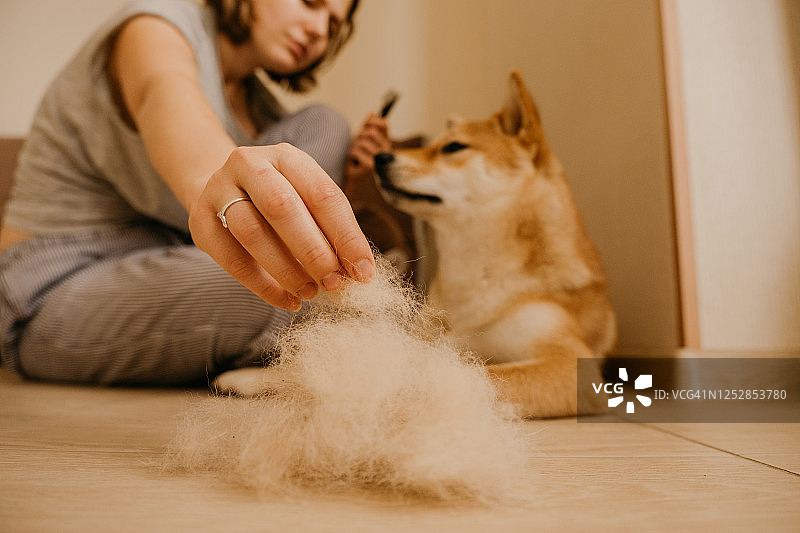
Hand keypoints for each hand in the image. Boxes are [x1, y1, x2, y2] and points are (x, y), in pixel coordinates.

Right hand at [189, 143, 375, 310]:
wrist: (220, 187)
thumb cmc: (277, 200)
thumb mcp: (305, 201)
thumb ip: (329, 230)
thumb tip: (358, 271)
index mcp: (286, 156)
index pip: (322, 194)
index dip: (346, 235)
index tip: (363, 270)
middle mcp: (249, 164)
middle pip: (282, 207)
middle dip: (313, 251)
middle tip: (334, 283)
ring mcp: (218, 190)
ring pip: (252, 232)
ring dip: (286, 270)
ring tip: (310, 292)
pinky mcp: (199, 220)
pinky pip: (230, 259)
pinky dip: (262, 285)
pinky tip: (286, 300)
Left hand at [344, 113, 391, 198]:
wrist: (356, 183)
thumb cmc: (359, 162)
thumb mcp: (364, 142)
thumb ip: (368, 128)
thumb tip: (372, 113)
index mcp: (386, 143)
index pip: (383, 124)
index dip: (371, 122)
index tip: (364, 127)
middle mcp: (386, 151)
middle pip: (370, 132)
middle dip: (359, 137)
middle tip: (357, 146)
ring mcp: (379, 159)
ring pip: (361, 142)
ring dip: (354, 148)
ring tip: (356, 157)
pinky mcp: (370, 166)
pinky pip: (355, 151)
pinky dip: (351, 157)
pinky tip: (354, 164)